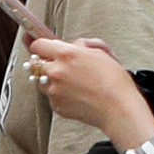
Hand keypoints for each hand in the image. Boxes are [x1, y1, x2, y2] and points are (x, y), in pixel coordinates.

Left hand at [28, 33, 152, 149]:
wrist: (119, 108)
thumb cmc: (115, 82)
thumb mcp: (101, 52)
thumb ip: (82, 45)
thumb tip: (74, 45)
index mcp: (67, 54)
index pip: (38, 45)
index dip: (39, 45)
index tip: (39, 45)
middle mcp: (56, 71)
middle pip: (34, 63)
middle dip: (44, 62)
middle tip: (57, 64)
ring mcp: (54, 90)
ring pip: (41, 81)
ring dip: (50, 78)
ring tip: (71, 82)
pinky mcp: (56, 106)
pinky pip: (51, 96)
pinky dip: (59, 94)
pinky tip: (76, 94)